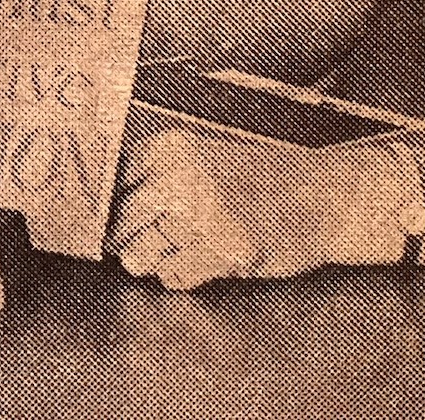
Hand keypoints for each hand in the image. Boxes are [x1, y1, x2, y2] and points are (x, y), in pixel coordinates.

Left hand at [109, 127, 412, 288]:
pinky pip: (176, 276)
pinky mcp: (227, 250)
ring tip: (181, 252)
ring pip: (143, 255)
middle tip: (147, 246)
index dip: (109, 211)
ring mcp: (205, 214)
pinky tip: (204, 261)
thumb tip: (103, 219)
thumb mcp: (198, 160)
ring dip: (155, 262)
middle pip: (122, 225)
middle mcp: (182, 177)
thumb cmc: (255, 181)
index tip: (112, 225)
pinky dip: (181, 276)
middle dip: (129, 243)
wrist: (321, 196)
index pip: (112, 186)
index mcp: (169, 148)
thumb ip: (152, 180)